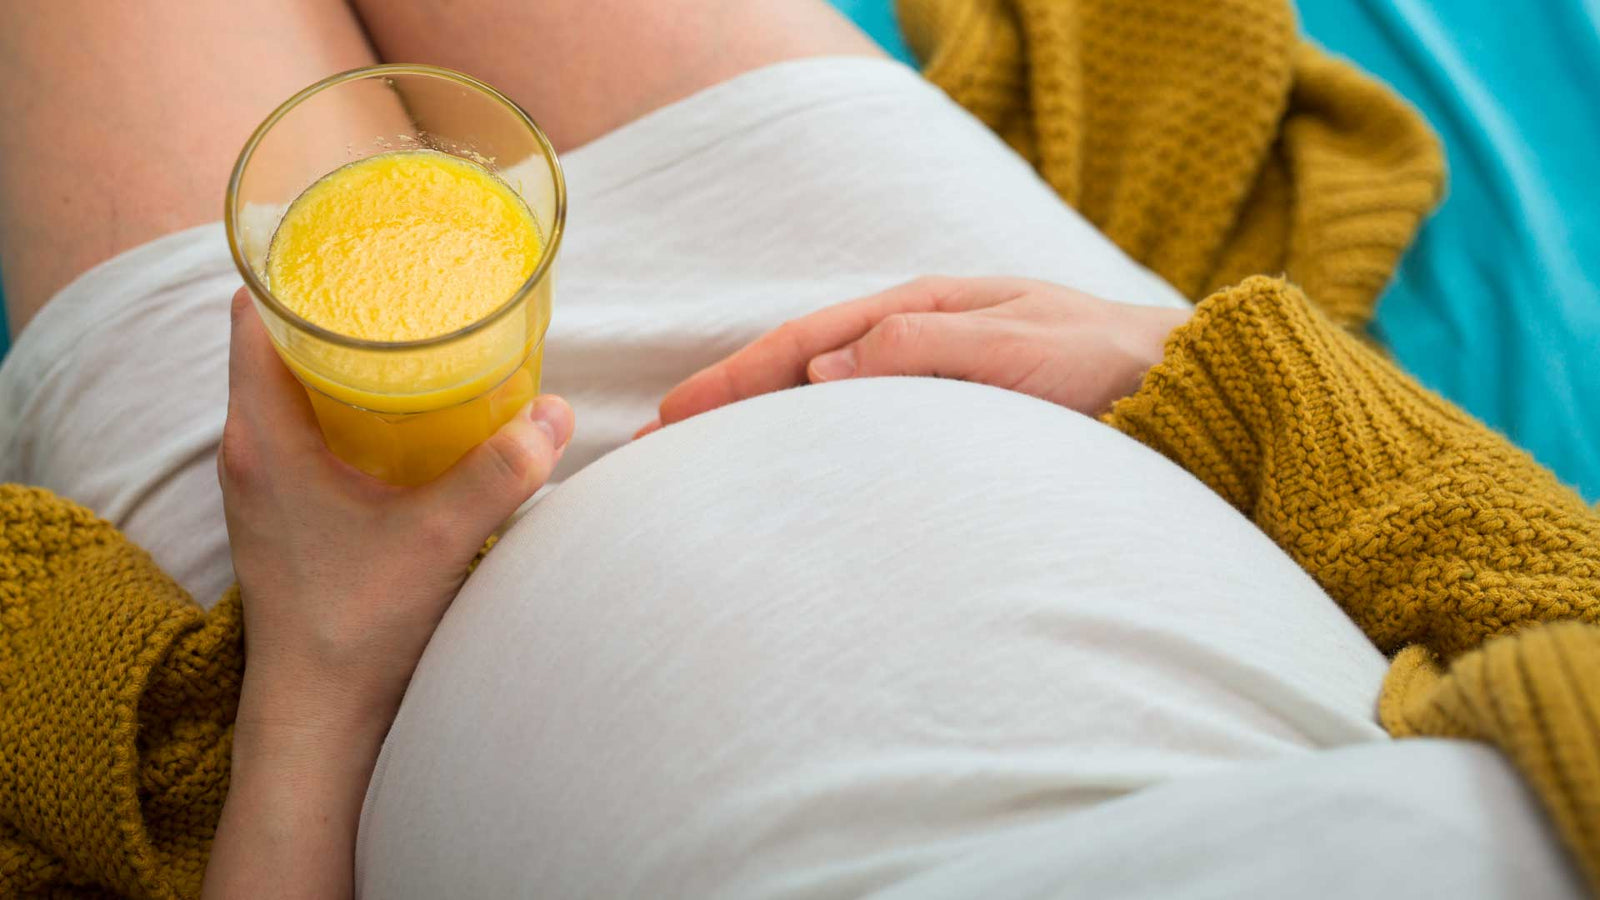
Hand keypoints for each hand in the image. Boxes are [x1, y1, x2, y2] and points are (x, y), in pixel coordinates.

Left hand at [206, 288, 573, 898]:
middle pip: (275, 340)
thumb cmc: (357, 628)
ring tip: (411, 332)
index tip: (359, 243)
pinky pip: (304, 426)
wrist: (317, 714)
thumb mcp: (440, 539)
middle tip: (406, 280)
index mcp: (264, 437)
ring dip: (342, 355)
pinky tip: (403, 411)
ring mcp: (261, 482)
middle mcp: (249, 450)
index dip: (298, 266)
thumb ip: (501, 472)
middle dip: (336, 303)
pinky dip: (346, 401)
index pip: (254, 313)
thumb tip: (557, 412)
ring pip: (291, 384)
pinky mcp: (283, 509)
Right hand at [639, 277, 1190, 435]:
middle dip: (726, 405)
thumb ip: (924, 349)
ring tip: (699, 468)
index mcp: (920, 311)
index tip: (673, 416)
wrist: (1181, 390)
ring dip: (760, 434)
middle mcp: (913, 344)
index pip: (805, 342)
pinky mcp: (949, 429)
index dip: (736, 379)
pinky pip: (865, 440)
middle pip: (798, 372)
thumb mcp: (1018, 346)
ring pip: (823, 407)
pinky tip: (787, 482)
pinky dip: (814, 454)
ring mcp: (927, 387)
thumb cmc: (1107, 360)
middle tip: (654, 446)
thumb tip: (823, 371)